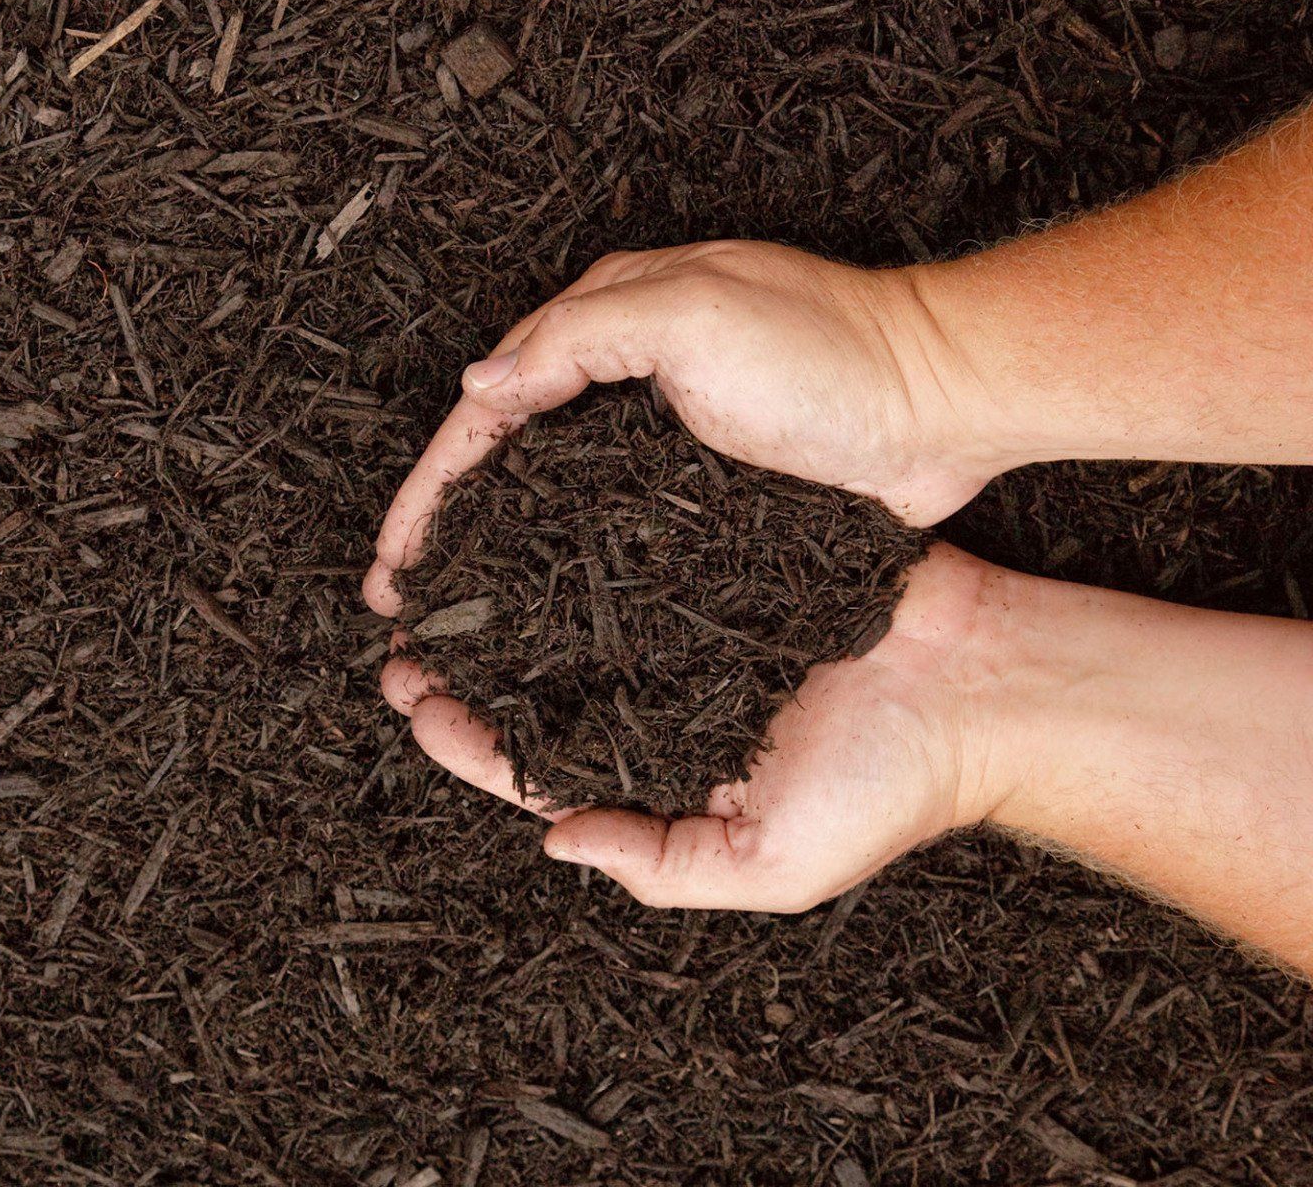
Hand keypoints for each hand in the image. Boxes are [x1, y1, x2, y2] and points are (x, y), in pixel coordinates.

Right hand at [363, 240, 1004, 616]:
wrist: (944, 401)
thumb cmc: (826, 351)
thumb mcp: (692, 316)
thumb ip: (578, 339)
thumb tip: (479, 384)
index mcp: (607, 322)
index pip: (487, 410)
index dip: (430, 490)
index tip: (391, 565)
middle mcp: (625, 378)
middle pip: (505, 458)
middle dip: (446, 529)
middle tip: (403, 607)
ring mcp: (665, 436)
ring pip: (552, 500)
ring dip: (499, 556)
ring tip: (460, 624)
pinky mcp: (708, 488)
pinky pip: (612, 529)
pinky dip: (568, 568)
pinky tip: (551, 614)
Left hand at [380, 546, 1011, 911]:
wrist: (988, 680)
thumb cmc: (892, 783)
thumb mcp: (772, 864)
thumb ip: (660, 864)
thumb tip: (553, 841)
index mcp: (666, 774)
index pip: (541, 763)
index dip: (467, 737)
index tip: (409, 700)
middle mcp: (667, 700)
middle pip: (540, 682)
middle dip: (463, 666)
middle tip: (395, 639)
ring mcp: (692, 627)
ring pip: (572, 613)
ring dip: (502, 597)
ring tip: (434, 574)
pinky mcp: (722, 562)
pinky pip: (636, 553)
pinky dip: (575, 543)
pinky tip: (521, 519)